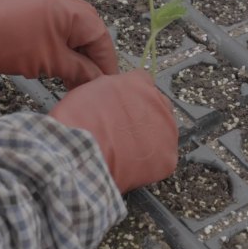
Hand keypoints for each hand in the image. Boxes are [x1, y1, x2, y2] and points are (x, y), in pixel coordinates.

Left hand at [0, 0, 117, 87]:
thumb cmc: (10, 43)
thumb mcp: (51, 62)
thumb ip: (80, 70)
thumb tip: (97, 80)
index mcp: (75, 10)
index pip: (102, 39)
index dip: (106, 65)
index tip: (108, 86)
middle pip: (90, 34)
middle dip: (91, 61)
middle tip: (89, 87)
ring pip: (74, 31)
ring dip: (76, 55)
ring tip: (73, 80)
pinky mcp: (37, 4)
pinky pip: (59, 26)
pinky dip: (62, 46)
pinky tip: (59, 65)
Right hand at [49, 70, 177, 192]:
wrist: (82, 153)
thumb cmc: (79, 121)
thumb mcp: (89, 90)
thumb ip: (110, 89)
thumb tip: (113, 98)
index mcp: (138, 83)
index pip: (142, 82)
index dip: (130, 97)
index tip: (121, 107)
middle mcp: (158, 103)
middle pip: (156, 107)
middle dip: (142, 118)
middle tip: (124, 132)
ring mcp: (167, 131)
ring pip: (163, 133)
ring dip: (148, 140)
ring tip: (126, 152)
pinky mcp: (168, 158)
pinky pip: (162, 159)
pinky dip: (150, 164)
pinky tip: (132, 166)